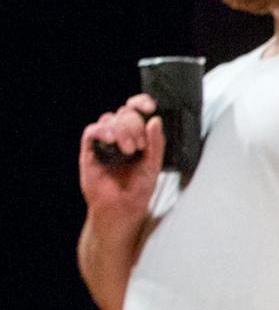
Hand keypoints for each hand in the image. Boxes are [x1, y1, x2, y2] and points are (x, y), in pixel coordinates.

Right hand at [80, 94, 163, 216]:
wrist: (122, 207)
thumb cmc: (139, 188)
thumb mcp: (154, 164)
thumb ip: (157, 143)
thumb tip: (155, 120)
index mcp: (138, 136)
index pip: (137, 110)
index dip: (141, 102)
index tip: (149, 107)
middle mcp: (121, 136)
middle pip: (125, 113)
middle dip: (134, 125)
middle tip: (138, 146)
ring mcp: (105, 142)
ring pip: (109, 119)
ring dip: (120, 131)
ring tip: (128, 150)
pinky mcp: (90, 150)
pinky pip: (92, 131)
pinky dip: (101, 131)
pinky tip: (110, 140)